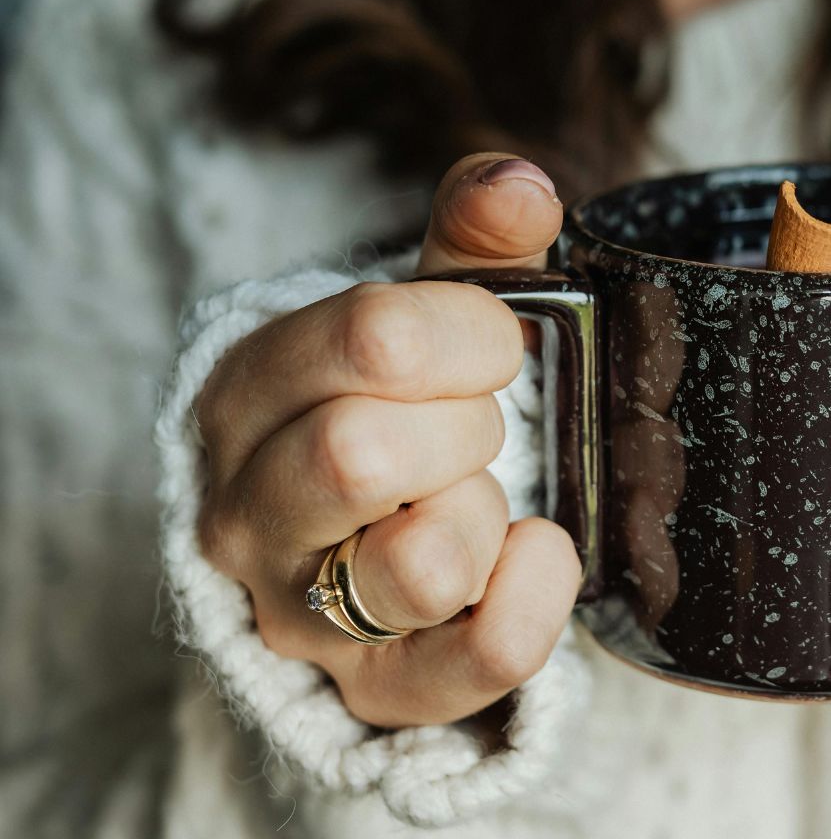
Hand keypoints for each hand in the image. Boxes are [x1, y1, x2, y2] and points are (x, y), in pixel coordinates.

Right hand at [195, 153, 579, 727]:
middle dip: (465, 425)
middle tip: (478, 426)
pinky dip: (535, 597)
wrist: (369, 541)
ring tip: (478, 497)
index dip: (470, 332)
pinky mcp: (377, 690)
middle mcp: (250, 510)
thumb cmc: (400, 409)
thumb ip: (473, 244)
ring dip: (483, 513)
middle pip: (361, 452)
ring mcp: (304, 613)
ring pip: (418, 565)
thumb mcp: (426, 316)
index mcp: (251, 391)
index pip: (371, 338)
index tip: (494, 344)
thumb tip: (521, 184)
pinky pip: (478, 658)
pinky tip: (537, 551)